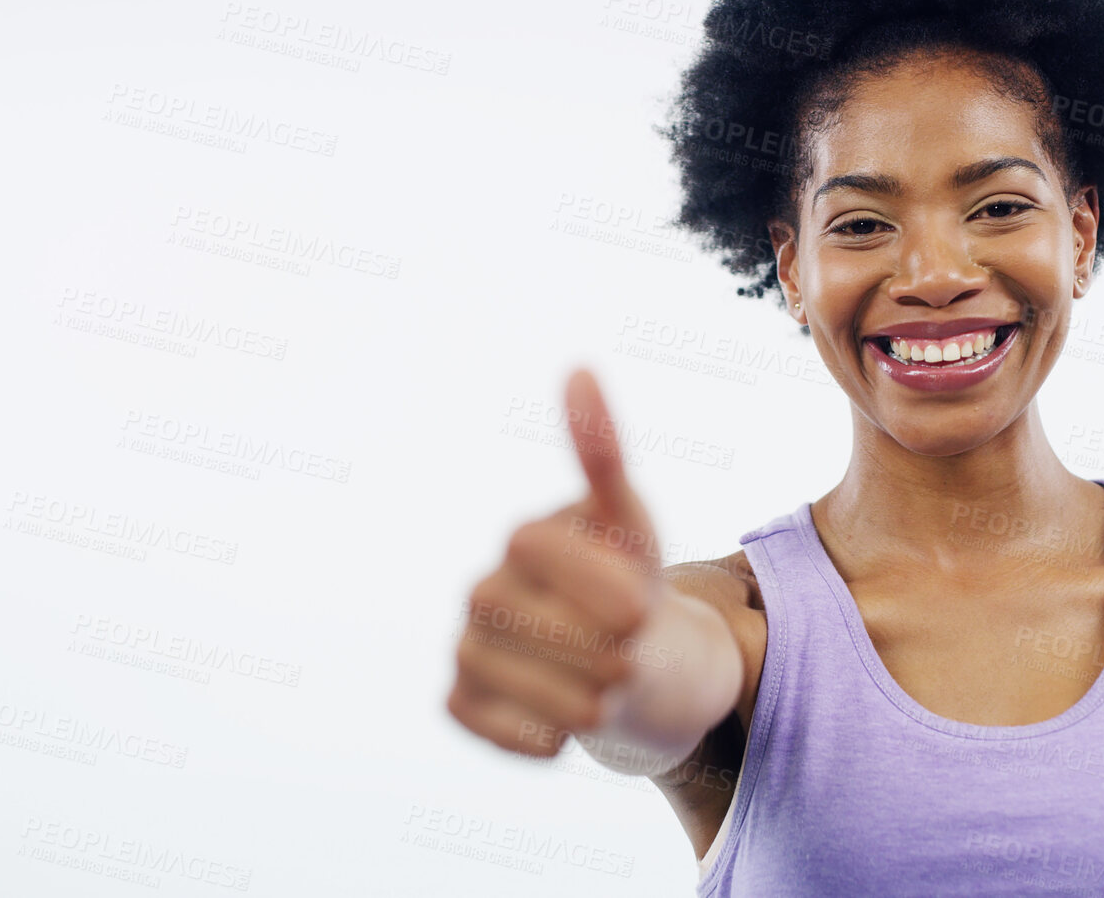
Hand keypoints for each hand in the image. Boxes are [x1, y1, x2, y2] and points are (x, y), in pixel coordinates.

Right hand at [447, 367, 664, 756]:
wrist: (629, 663)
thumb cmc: (628, 583)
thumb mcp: (633, 525)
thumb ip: (604, 454)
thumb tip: (578, 369)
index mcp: (525, 539)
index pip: (544, 554)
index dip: (601, 585)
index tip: (643, 605)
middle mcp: (483, 590)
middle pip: (539, 628)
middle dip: (604, 649)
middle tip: (633, 651)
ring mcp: (467, 646)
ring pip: (519, 683)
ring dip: (583, 699)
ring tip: (609, 688)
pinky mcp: (460, 701)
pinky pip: (491, 727)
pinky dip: (536, 735)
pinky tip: (562, 726)